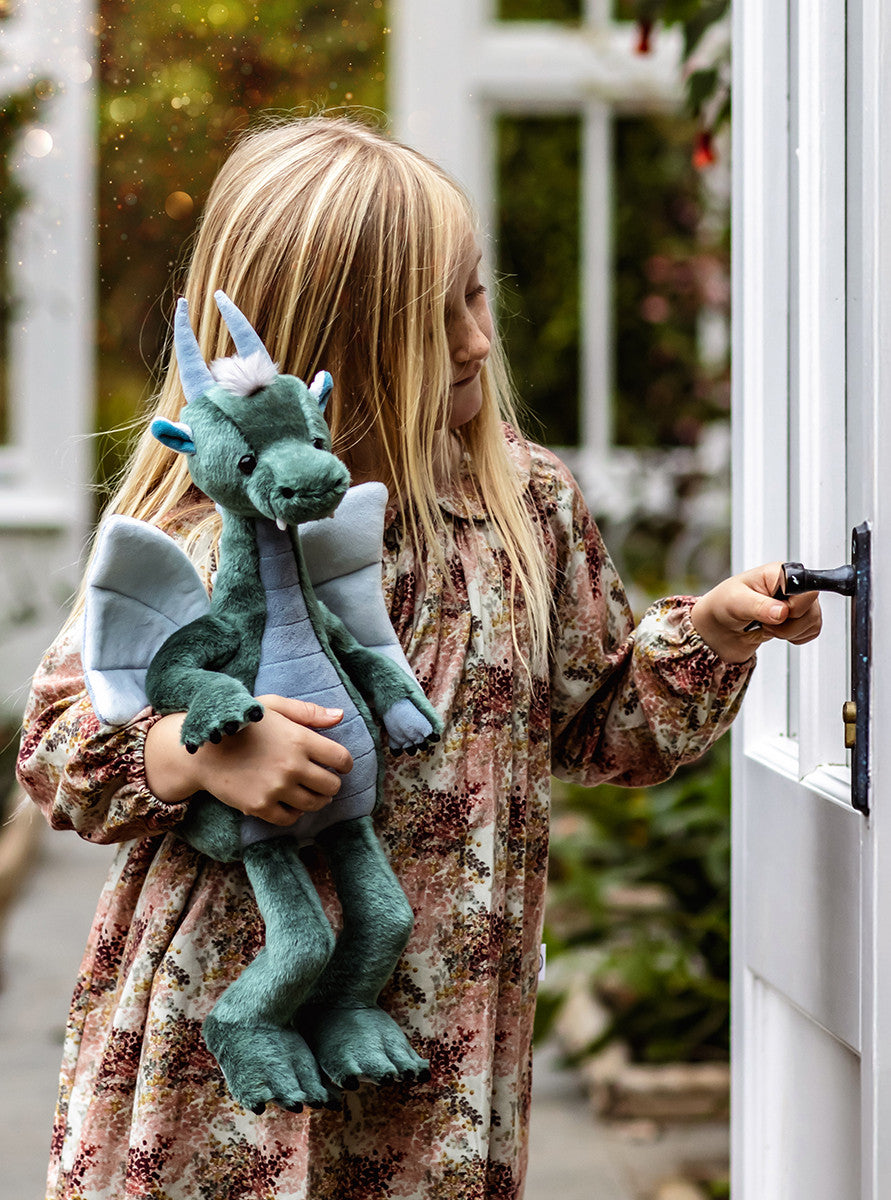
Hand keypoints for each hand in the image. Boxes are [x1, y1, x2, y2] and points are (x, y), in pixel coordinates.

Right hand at [145, 695, 352, 825]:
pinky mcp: (260, 806)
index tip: (339, 765)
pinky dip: (294, 813)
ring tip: (309, 792)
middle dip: (331, 783)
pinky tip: (289, 802)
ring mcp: (276, 788)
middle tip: (323, 780)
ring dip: (316, 800)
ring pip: (315, 804)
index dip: (344, 763)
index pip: (341, 759)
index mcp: (299, 738)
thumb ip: (308, 712)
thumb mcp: (273, 706)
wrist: (202, 750)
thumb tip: (341, 716)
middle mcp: (292, 765)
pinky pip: (291, 819)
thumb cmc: (241, 724)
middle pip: (332, 786)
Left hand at [690, 562, 822, 663]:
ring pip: (813, 622)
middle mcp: (790, 587)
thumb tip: (782, 611)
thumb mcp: (736, 602)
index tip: (779, 612)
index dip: (795, 604)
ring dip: (789, 632)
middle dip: (788, 623)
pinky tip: (775, 631)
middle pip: (812, 607)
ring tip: (767, 626)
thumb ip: (759, 606)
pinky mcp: (797, 620)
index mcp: (778, 574)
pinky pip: (811, 632)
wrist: (718, 628)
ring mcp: (795, 604)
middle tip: (765, 621)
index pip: (806, 586)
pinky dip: (795, 638)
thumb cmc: (722, 605)